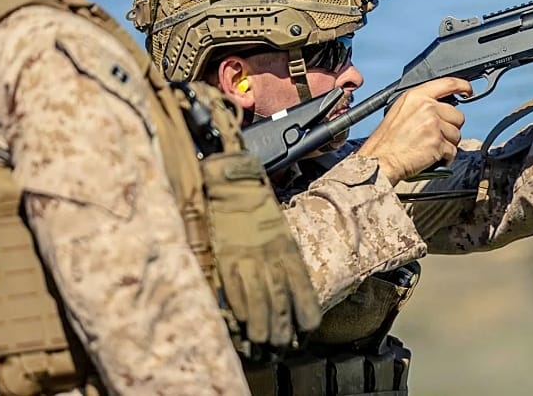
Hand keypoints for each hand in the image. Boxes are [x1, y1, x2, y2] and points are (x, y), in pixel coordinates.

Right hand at [203, 151, 320, 344]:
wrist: (234, 187)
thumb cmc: (258, 213)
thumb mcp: (281, 235)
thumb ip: (285, 263)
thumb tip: (290, 295)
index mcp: (290, 251)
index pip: (305, 292)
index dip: (305, 317)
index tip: (303, 333)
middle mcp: (273, 257)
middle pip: (283, 303)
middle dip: (282, 330)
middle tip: (280, 346)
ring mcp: (249, 259)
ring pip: (261, 302)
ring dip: (261, 327)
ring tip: (261, 342)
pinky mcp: (227, 258)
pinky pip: (236, 290)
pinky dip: (240, 309)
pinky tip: (241, 323)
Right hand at [357, 77, 471, 184]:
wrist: (381, 160)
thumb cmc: (388, 140)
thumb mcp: (400, 111)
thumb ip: (422, 104)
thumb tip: (442, 107)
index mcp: (416, 96)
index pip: (448, 84)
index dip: (462, 86)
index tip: (468, 90)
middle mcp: (426, 107)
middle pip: (457, 115)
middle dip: (450, 128)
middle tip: (435, 136)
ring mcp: (433, 124)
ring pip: (457, 134)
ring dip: (448, 144)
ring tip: (430, 147)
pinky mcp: (437, 143)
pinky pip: (453, 151)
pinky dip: (445, 157)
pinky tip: (432, 157)